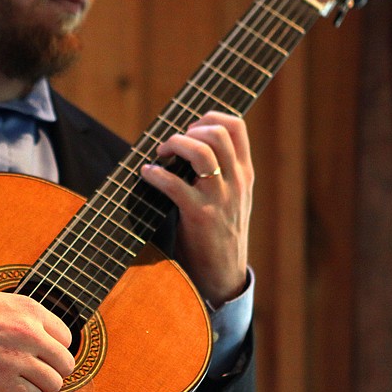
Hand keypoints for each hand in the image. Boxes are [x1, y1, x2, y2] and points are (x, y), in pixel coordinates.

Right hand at [0, 284, 74, 391]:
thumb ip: (20, 320)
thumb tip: (34, 341)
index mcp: (30, 309)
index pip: (65, 337)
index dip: (53, 352)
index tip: (40, 359)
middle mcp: (31, 332)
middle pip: (65, 364)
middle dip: (52, 374)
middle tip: (34, 378)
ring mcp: (18, 357)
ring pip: (53, 385)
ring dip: (40, 391)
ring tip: (23, 390)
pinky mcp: (3, 380)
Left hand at [140, 111, 252, 306]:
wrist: (223, 275)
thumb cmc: (217, 234)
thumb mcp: (229, 198)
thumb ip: (218, 173)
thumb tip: (183, 145)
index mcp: (244, 173)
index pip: (237, 126)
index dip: (209, 117)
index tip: (189, 128)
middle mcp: (236, 182)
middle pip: (218, 133)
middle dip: (188, 130)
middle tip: (170, 145)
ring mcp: (220, 198)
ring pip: (202, 151)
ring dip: (174, 145)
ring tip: (160, 155)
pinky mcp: (201, 216)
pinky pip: (176, 185)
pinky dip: (156, 174)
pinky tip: (146, 174)